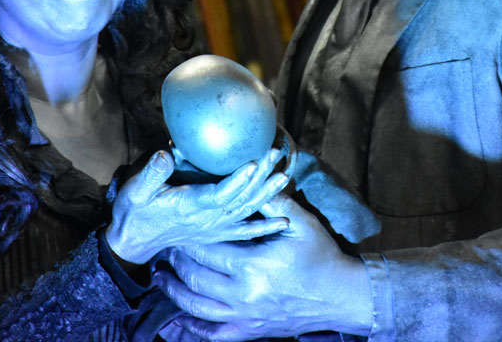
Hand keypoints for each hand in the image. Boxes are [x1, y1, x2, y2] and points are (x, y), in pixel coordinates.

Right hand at [105, 148, 289, 263]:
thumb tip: (167, 152)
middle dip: (259, 176)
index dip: (236, 181)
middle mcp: (206, 218)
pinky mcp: (216, 233)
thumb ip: (152, 173)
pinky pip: (245, 230)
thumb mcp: (135, 191)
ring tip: (284, 175)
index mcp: (189, 206)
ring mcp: (214, 227)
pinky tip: (284, 222)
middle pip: (239, 199)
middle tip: (275, 154)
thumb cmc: (135, 211)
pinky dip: (265, 226)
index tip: (252, 163)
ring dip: (267, 194)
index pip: (218, 194)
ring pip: (246, 211)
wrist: (133, 241)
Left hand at [157, 193, 373, 339]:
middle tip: (165, 248)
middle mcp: (244, 294)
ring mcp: (245, 317)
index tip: (177, 227)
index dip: (188, 238)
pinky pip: (213, 334)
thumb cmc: (321, 256)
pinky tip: (179, 318)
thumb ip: (272, 202)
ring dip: (174, 292)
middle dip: (176, 261)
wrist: (340, 295)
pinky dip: (193, 327)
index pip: (207, 249)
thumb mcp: (301, 223)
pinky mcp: (250, 331)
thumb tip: (253, 175)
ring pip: (196, 307)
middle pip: (195, 277)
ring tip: (161, 277)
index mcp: (254, 265)